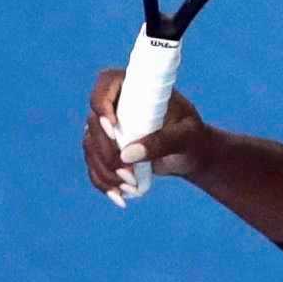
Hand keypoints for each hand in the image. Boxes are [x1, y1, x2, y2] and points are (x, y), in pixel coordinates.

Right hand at [80, 67, 213, 202]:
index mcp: (133, 87)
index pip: (106, 84)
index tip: (113, 128)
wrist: (191, 153)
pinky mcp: (106, 149)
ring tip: (131, 188)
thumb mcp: (186, 137)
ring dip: (106, 171)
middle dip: (107, 152)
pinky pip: (94, 165)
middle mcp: (115, 104)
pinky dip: (104, 183)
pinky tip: (121, 197)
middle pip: (93, 123)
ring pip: (90, 147)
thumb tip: (128, 155)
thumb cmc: (192, 136)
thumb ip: (163, 142)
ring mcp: (107, 128)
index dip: (102, 104)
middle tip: (129, 174)